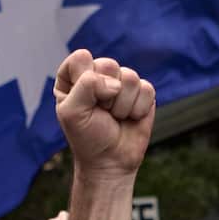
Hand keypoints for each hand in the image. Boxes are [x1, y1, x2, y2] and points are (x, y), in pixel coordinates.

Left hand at [54, 50, 154, 178]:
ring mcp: (121, 83)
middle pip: (108, 64)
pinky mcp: (142, 93)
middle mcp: (98, 75)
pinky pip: (146, 89)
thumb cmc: (87, 138)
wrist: (110, 161)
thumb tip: (116, 83)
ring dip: (122, 105)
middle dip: (105, 95)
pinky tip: (130, 119)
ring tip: (115, 117)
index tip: (83, 103)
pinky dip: (137, 109)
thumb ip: (86, 85)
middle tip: (101, 112)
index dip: (84, 80)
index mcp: (74, 77)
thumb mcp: (72, 112)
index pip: (81, 58)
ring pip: (130, 77)